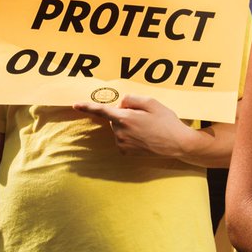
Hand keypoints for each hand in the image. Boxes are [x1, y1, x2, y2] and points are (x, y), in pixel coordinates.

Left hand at [74, 94, 191, 157]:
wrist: (177, 144)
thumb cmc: (166, 121)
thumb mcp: (153, 103)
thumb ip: (132, 99)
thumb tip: (120, 103)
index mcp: (125, 118)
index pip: (102, 110)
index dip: (87, 106)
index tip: (75, 105)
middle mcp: (120, 132)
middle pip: (115, 118)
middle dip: (125, 115)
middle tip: (146, 117)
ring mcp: (122, 144)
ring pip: (119, 129)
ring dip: (129, 126)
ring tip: (148, 128)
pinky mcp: (125, 152)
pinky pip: (123, 140)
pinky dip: (131, 137)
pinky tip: (145, 137)